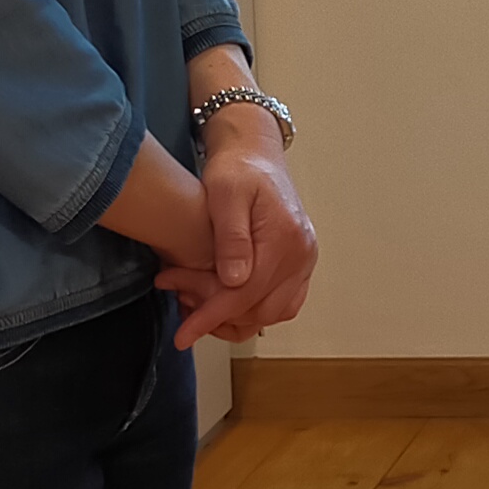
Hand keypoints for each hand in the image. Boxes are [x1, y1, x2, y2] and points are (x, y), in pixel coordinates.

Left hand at [158, 116, 316, 347]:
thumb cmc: (237, 169)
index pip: (247, 293)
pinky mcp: (300, 263)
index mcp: (285, 238)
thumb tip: (235, 280)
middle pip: (261, 309)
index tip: (184, 336)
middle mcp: (302, 255)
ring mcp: (305, 261)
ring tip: (202, 310)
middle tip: (183, 308)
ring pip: (274, 312)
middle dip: (219, 318)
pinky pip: (284, 302)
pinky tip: (229, 304)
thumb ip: (231, 237)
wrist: (255, 152)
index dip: (212, 316)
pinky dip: (256, 311)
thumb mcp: (225, 193)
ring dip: (238, 319)